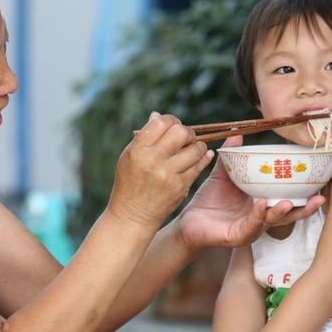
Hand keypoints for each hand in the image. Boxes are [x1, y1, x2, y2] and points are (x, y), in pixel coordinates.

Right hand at [108, 112, 214, 229]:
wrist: (132, 216)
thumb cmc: (129, 183)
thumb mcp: (128, 157)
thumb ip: (144, 136)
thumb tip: (158, 115)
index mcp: (138, 150)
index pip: (161, 123)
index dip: (171, 120)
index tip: (173, 126)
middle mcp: (153, 161)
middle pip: (181, 132)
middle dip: (187, 131)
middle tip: (186, 137)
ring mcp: (168, 175)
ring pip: (195, 148)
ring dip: (197, 145)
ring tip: (193, 148)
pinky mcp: (180, 187)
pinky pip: (199, 166)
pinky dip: (203, 158)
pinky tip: (203, 156)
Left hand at [177, 135, 324, 248]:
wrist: (188, 221)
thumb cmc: (209, 200)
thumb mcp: (223, 175)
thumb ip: (232, 156)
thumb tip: (237, 133)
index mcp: (262, 202)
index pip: (288, 198)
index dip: (304, 193)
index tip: (319, 182)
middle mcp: (261, 217)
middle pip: (288, 214)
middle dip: (305, 208)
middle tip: (319, 199)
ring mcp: (251, 228)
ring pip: (272, 222)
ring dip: (282, 213)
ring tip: (288, 202)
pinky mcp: (237, 236)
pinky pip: (250, 226)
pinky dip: (257, 216)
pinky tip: (260, 205)